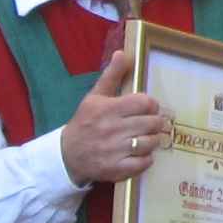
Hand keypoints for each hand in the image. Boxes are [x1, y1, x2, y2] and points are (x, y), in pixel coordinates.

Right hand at [58, 51, 164, 186]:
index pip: (144, 102)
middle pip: (151, 123)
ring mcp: (114, 151)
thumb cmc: (85, 122)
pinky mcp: (116, 169)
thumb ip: (112, 75)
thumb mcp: (95, 96)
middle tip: (150, 124)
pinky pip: (143, 164)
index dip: (151, 105)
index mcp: (108, 109)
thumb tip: (123, 53)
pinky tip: (140, 154)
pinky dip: (146, 159)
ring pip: (149, 143)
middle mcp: (112, 129)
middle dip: (155, 123)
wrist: (67, 154)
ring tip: (146, 138)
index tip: (148, 108)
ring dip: (152, 141)